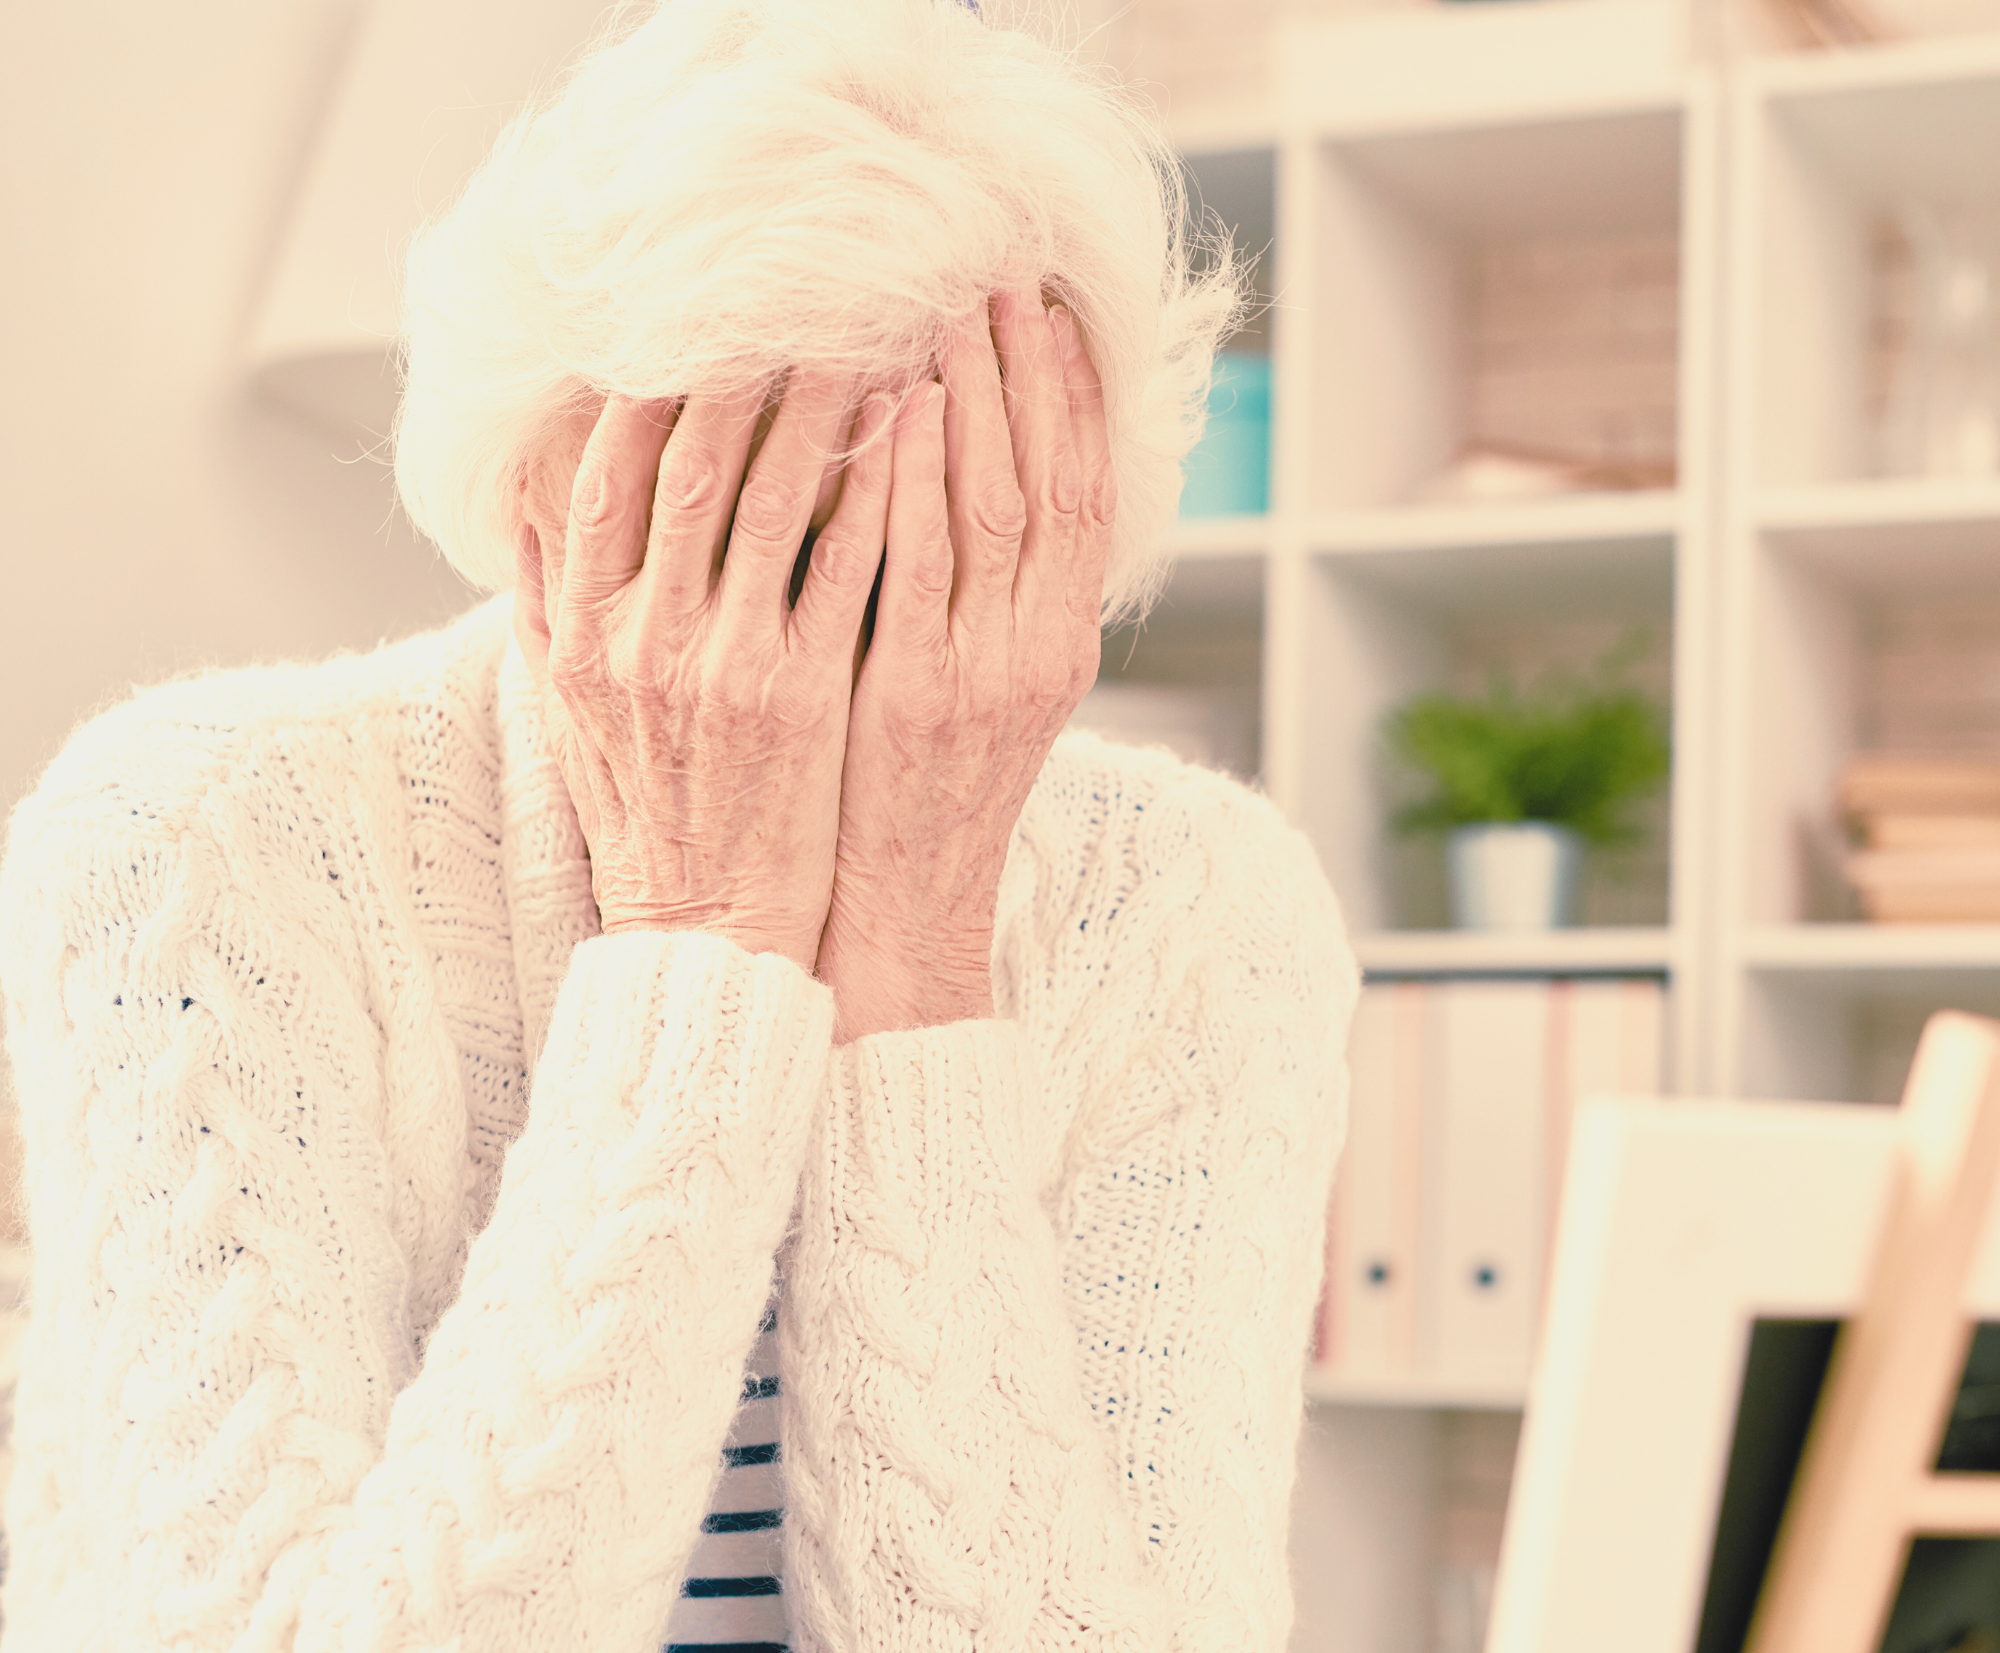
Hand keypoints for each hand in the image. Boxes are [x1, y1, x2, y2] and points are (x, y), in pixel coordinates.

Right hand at [514, 370, 896, 966]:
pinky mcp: (798, 696)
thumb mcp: (567, 718)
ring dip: (815, 409)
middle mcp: (639, 639)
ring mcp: (720, 665)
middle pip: (684, 467)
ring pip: (766, 502)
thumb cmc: (647, 821)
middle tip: (790, 299)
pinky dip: (873, 492)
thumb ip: (543, 612)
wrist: (706, 926)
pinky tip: (907, 434)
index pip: (602, 479)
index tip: (688, 327)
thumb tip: (521, 515)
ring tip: (861, 338)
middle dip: (738, 372)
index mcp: (579, 636)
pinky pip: (839, 571)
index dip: (646, 390)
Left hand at [815, 284, 1114, 1039]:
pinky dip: (912, 480)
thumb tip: (976, 501)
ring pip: (994, 509)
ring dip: (975, 401)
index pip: (1087, 501)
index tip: (1055, 318)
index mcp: (1063, 650)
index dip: (1077, 404)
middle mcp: (1040, 654)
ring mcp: (982, 675)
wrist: (905, 915)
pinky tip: (895, 407)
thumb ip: (990, 605)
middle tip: (1000, 279)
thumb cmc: (928, 801)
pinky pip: (917, 567)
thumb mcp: (984, 698)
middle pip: (1051, 485)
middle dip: (1029, 376)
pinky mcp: (912, 696)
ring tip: (950, 311)